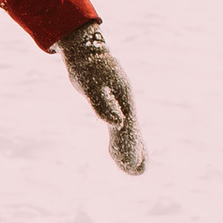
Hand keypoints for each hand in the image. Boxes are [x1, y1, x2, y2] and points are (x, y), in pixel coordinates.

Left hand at [60, 25, 145, 175]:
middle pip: (132, 132)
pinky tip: (117, 151)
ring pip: (127, 131)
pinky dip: (120, 140)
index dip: (132, 148)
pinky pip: (119, 127)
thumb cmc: (87, 66)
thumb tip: (116, 123)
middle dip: (135, 152)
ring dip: (129, 149)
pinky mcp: (111, 104)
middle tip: (137, 172)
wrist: (85, 50)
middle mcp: (125, 104)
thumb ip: (102, 105)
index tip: (134, 166)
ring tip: (135, 169)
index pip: (129, 130)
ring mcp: (120, 104)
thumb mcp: (91, 85)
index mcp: (124, 101)